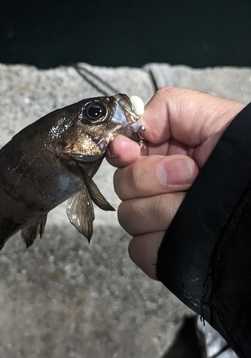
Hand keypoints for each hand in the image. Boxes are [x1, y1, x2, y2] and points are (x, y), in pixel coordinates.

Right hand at [107, 87, 243, 278]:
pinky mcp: (163, 249)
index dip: (122, 153)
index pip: (119, 155)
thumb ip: (164, 108)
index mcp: (159, 154)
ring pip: (130, 217)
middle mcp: (155, 186)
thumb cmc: (244, 155)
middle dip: (155, 178)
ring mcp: (157, 219)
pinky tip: (186, 229)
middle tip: (190, 173)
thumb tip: (127, 135)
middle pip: (122, 187)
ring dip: (165, 209)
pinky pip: (140, 249)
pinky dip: (162, 241)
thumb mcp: (207, 114)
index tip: (130, 152)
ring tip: (195, 201)